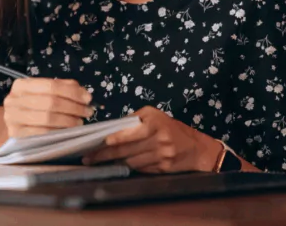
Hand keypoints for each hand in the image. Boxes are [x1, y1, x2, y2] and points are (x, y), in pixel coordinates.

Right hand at [2, 78, 94, 138]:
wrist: (13, 127)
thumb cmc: (32, 109)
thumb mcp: (43, 94)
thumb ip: (63, 89)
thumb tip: (84, 94)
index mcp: (21, 85)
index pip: (51, 85)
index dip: (72, 92)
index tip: (87, 98)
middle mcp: (13, 100)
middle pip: (50, 102)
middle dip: (74, 107)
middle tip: (87, 112)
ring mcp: (12, 118)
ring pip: (48, 118)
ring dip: (69, 121)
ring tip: (80, 122)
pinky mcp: (16, 135)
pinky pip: (43, 134)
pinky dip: (59, 133)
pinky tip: (68, 132)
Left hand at [83, 106, 220, 172]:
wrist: (197, 148)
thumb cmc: (171, 128)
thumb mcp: (154, 116)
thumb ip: (134, 120)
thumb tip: (111, 129)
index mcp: (154, 122)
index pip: (129, 132)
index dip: (113, 139)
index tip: (98, 143)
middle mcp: (158, 138)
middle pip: (126, 149)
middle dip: (104, 154)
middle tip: (88, 158)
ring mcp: (161, 155)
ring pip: (131, 161)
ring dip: (113, 162)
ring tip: (96, 163)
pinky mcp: (162, 168)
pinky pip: (140, 168)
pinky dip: (127, 167)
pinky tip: (116, 166)